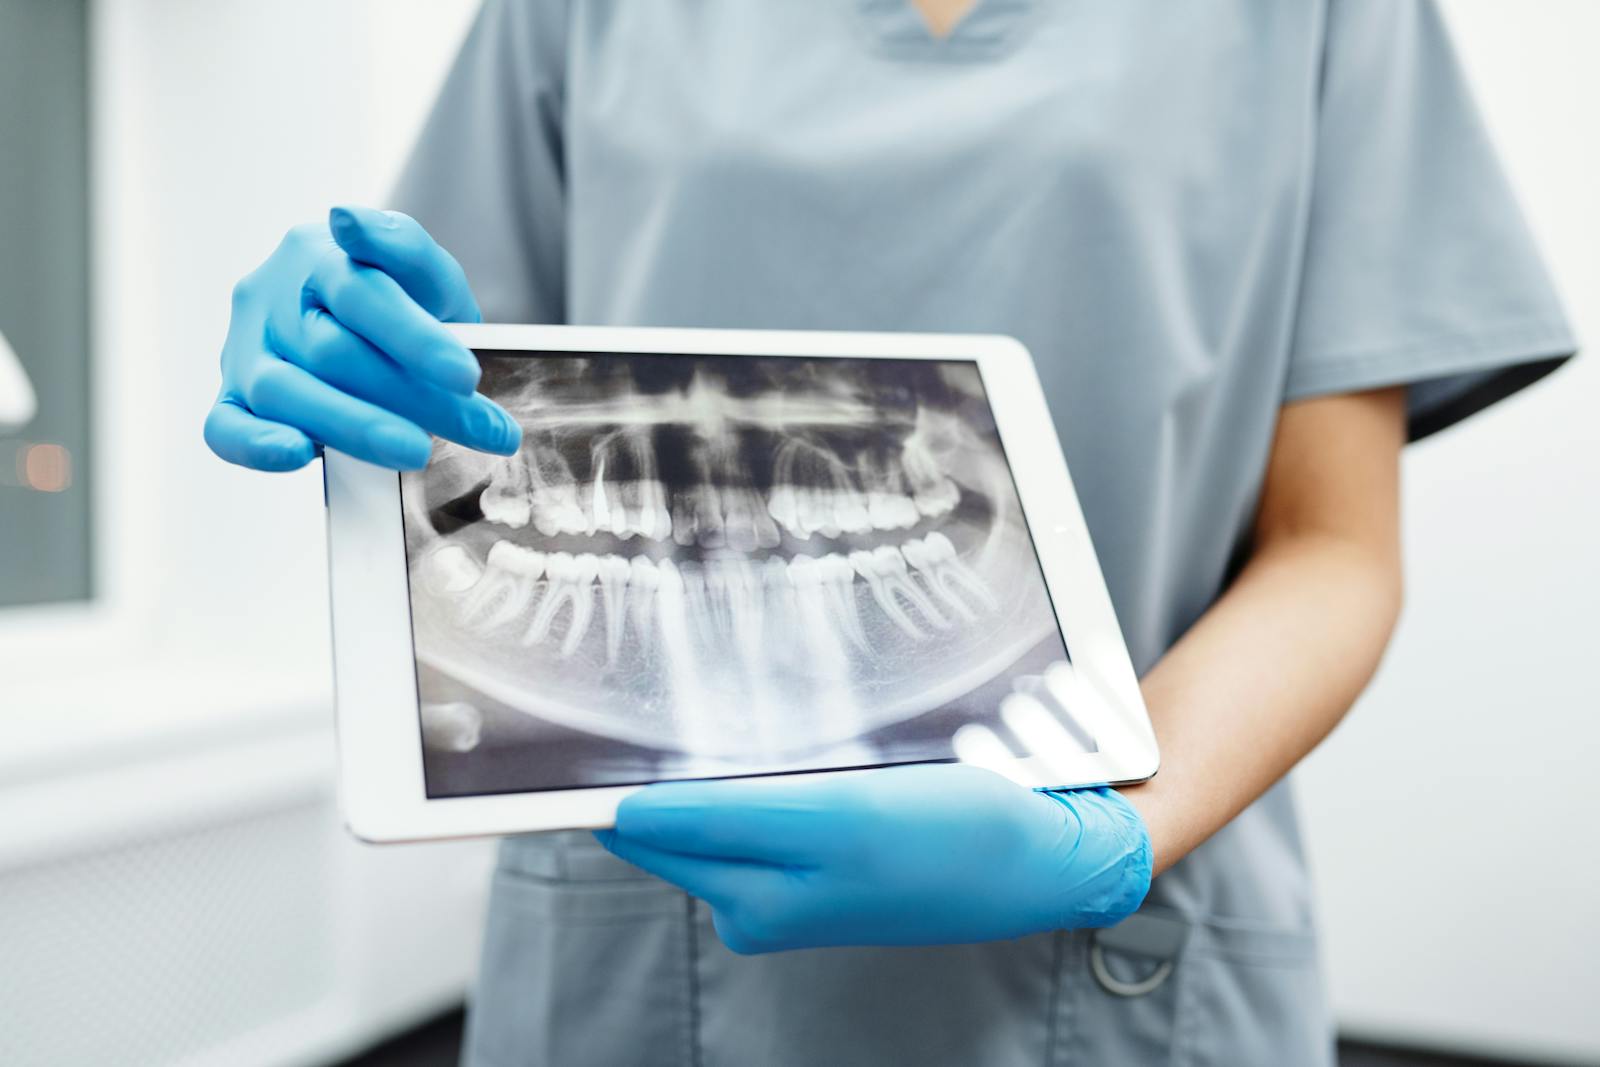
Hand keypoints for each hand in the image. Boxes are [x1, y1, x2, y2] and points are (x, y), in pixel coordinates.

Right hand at [204, 205, 520, 471]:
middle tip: (479, 430)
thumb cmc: (397, 298)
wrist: (360, 322)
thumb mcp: (422, 270)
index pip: (362, 294)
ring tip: (417, 452)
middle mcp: (271, 300)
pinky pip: (225, 428)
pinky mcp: (232, 400)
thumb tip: (347, 222)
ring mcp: (246, 351)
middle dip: (413, 398)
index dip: (414, 338)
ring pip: (283, 391)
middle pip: (333, 352)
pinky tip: (300, 454)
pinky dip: (258, 446)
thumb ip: (404, 248)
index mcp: (317, 256)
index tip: (466, 377)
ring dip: (354, 427)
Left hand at [597, 763, 1150, 954]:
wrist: (1040, 860)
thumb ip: (726, 821)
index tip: (575, 728)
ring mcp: (786, 879)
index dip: (606, 779)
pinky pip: (754, 807)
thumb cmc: (952, 839)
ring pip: (712, 802)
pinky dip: (756, 770)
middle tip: (676, 691)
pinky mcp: (812, 865)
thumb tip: (627, 818)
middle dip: (663, 759)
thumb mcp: (839, 820)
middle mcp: (760, 894)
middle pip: (669, 814)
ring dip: (715, 759)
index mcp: (754, 895)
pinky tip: (791, 742)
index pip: (642, 828)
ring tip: (745, 712)